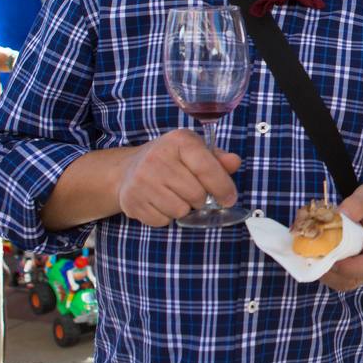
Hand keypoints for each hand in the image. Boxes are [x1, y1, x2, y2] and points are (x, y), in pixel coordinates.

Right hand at [117, 129, 241, 226]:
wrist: (127, 169)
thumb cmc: (170, 160)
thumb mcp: (194, 151)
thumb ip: (217, 159)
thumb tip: (234, 162)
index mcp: (178, 141)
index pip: (206, 168)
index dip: (223, 187)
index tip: (229, 199)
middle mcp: (157, 157)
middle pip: (196, 194)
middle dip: (201, 200)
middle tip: (195, 194)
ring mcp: (141, 180)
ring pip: (180, 210)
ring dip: (184, 209)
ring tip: (176, 196)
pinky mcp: (131, 200)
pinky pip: (162, 221)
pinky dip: (166, 217)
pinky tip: (161, 202)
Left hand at [320, 182, 362, 292]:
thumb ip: (359, 202)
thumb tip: (339, 215)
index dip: (349, 268)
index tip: (329, 258)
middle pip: (353, 279)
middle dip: (328, 271)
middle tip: (310, 255)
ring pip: (343, 281)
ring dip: (323, 271)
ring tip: (309, 253)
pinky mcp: (356, 267)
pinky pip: (339, 276)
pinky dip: (324, 267)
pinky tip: (314, 252)